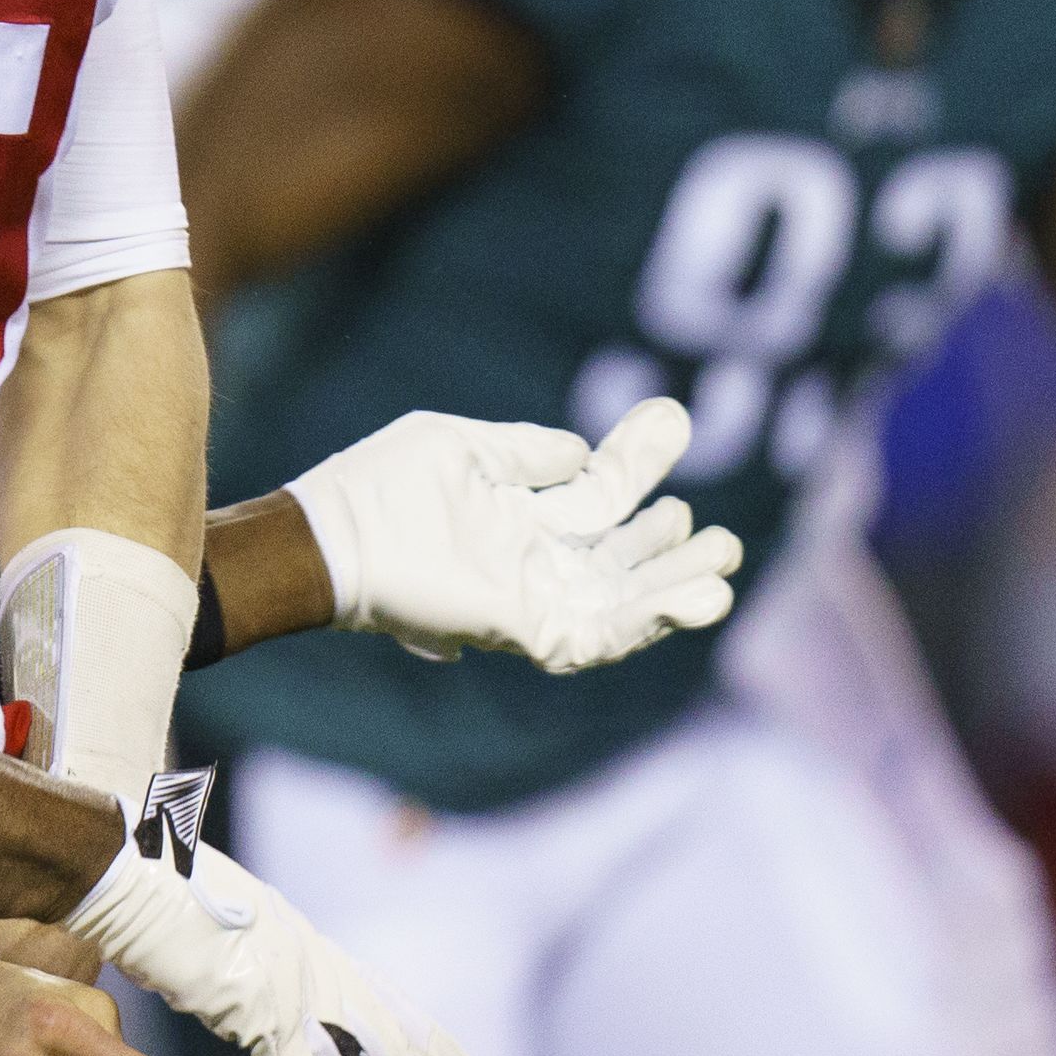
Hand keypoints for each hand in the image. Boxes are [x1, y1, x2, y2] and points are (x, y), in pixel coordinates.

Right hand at [66, 825, 482, 1055]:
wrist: (130, 866)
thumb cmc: (166, 895)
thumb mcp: (234, 940)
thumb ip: (266, 976)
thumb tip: (269, 1006)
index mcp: (314, 948)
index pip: (395, 1008)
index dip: (442, 1052)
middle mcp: (314, 961)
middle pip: (392, 1036)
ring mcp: (286, 978)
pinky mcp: (252, 996)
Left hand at [283, 399, 740, 672]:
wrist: (330, 536)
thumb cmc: (381, 486)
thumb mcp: (462, 447)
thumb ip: (526, 452)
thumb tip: (582, 451)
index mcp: (523, 514)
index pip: (601, 496)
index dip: (641, 463)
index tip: (674, 421)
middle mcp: (533, 560)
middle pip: (623, 560)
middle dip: (675, 550)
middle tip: (725, 536)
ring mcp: (529, 595)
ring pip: (621, 601)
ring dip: (675, 588)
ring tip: (721, 564)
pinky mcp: (521, 625)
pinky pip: (595, 635)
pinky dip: (645, 621)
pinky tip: (688, 600)